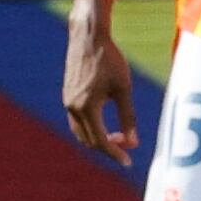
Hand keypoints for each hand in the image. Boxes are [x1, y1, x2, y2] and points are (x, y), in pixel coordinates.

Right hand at [62, 14, 136, 164]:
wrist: (88, 37)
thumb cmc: (109, 60)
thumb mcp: (123, 89)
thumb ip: (128, 117)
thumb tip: (133, 143)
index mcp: (87, 108)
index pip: (101, 141)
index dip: (115, 154)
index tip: (128, 163)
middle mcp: (73, 107)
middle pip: (89, 140)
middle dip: (108, 147)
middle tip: (127, 145)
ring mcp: (67, 101)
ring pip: (80, 132)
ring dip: (97, 138)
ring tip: (117, 135)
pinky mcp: (67, 95)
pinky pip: (76, 120)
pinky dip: (90, 127)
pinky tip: (104, 121)